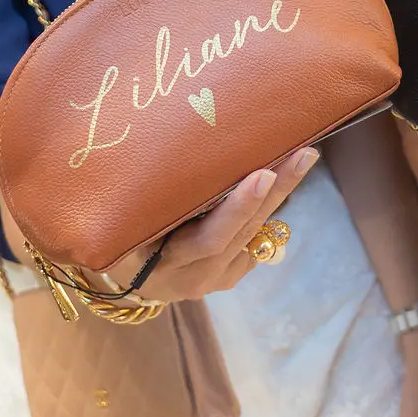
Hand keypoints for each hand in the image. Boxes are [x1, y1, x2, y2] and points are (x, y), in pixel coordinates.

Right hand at [105, 148, 319, 302]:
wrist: (120, 269)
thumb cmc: (115, 223)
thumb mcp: (123, 212)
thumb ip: (153, 191)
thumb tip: (180, 134)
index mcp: (156, 262)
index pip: (206, 240)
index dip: (237, 210)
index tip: (262, 174)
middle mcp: (187, 279)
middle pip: (238, 237)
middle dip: (272, 194)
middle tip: (299, 155)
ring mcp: (209, 282)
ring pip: (252, 240)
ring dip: (278, 198)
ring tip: (302, 158)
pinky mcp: (225, 278)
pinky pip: (253, 246)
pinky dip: (267, 213)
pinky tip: (283, 178)